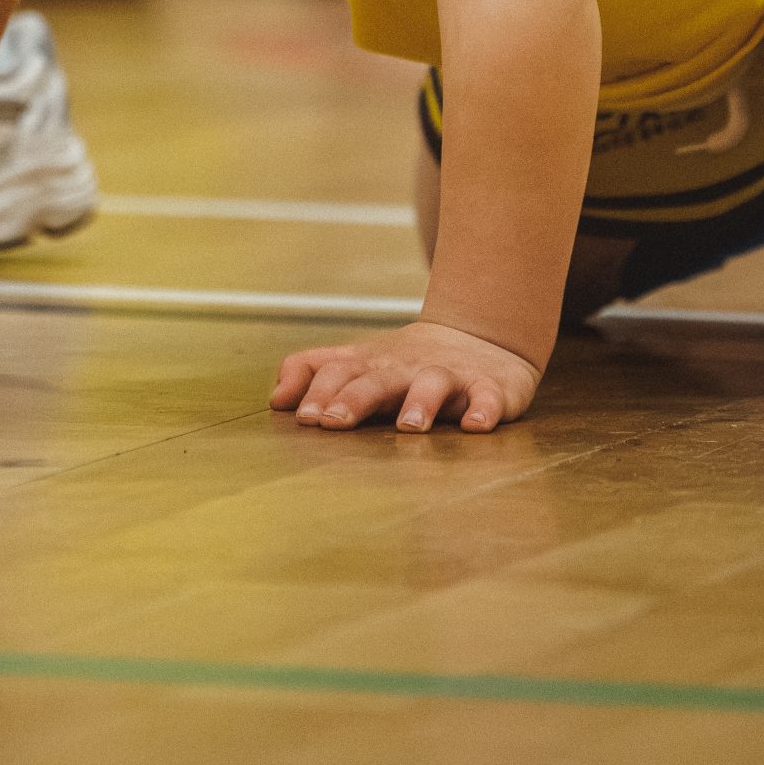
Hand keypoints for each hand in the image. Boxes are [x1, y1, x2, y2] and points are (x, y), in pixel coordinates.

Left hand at [270, 320, 539, 432]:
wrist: (480, 338)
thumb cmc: (405, 362)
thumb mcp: (358, 361)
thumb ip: (313, 372)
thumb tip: (275, 399)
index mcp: (372, 365)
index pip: (339, 372)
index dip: (321, 393)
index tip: (305, 418)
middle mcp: (406, 368)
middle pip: (377, 379)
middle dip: (355, 399)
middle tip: (334, 421)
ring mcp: (448, 376)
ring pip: (433, 384)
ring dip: (421, 403)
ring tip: (409, 427)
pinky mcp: (488, 388)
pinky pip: (488, 398)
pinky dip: (483, 409)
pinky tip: (476, 425)